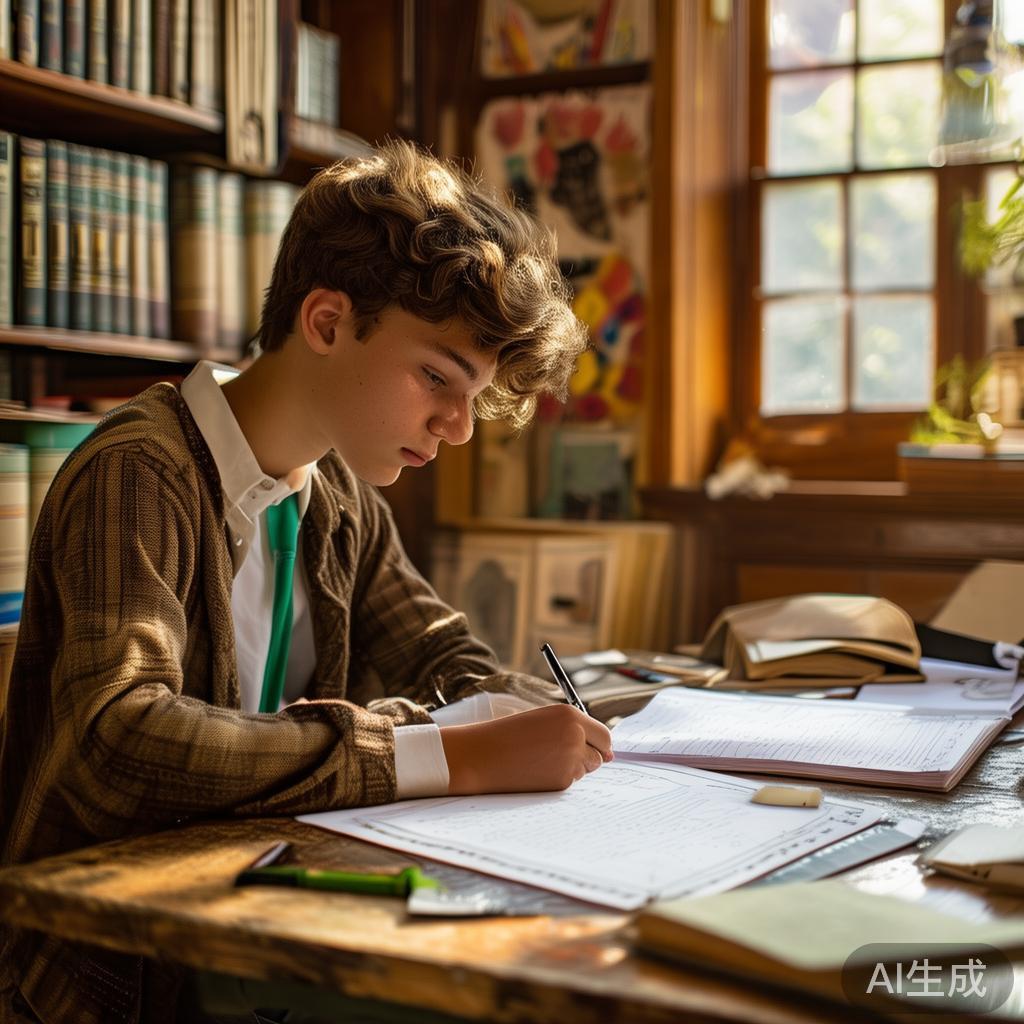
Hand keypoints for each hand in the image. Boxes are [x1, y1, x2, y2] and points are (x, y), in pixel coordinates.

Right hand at [440, 704, 612, 794]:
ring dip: (571, 768)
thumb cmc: (509, 735)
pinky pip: (569, 782)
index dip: (599, 744)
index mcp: (570, 715)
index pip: (604, 735)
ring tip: (540, 760)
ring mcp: (570, 760)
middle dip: (587, 758)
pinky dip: (557, 779)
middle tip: (558, 756)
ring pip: (585, 770)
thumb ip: (575, 731)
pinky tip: (535, 771)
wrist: (481, 756)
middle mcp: (575, 736)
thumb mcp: (544, 721)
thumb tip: (609, 756)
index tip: (594, 750)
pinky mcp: (561, 782)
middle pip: (599, 755)